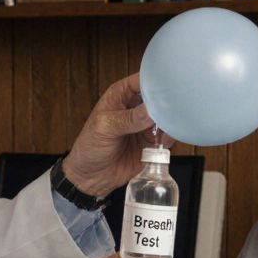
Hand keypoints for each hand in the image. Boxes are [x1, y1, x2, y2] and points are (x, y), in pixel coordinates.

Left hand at [62, 73, 170, 197]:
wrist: (91, 177)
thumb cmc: (89, 147)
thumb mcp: (104, 129)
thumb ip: (127, 119)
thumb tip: (150, 111)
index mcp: (121, 95)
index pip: (142, 80)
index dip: (155, 81)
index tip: (166, 88)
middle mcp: (135, 107)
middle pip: (159, 97)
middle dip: (165, 103)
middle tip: (168, 111)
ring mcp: (145, 125)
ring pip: (166, 117)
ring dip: (168, 123)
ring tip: (161, 131)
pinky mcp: (152, 142)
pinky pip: (168, 136)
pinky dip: (168, 138)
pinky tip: (160, 142)